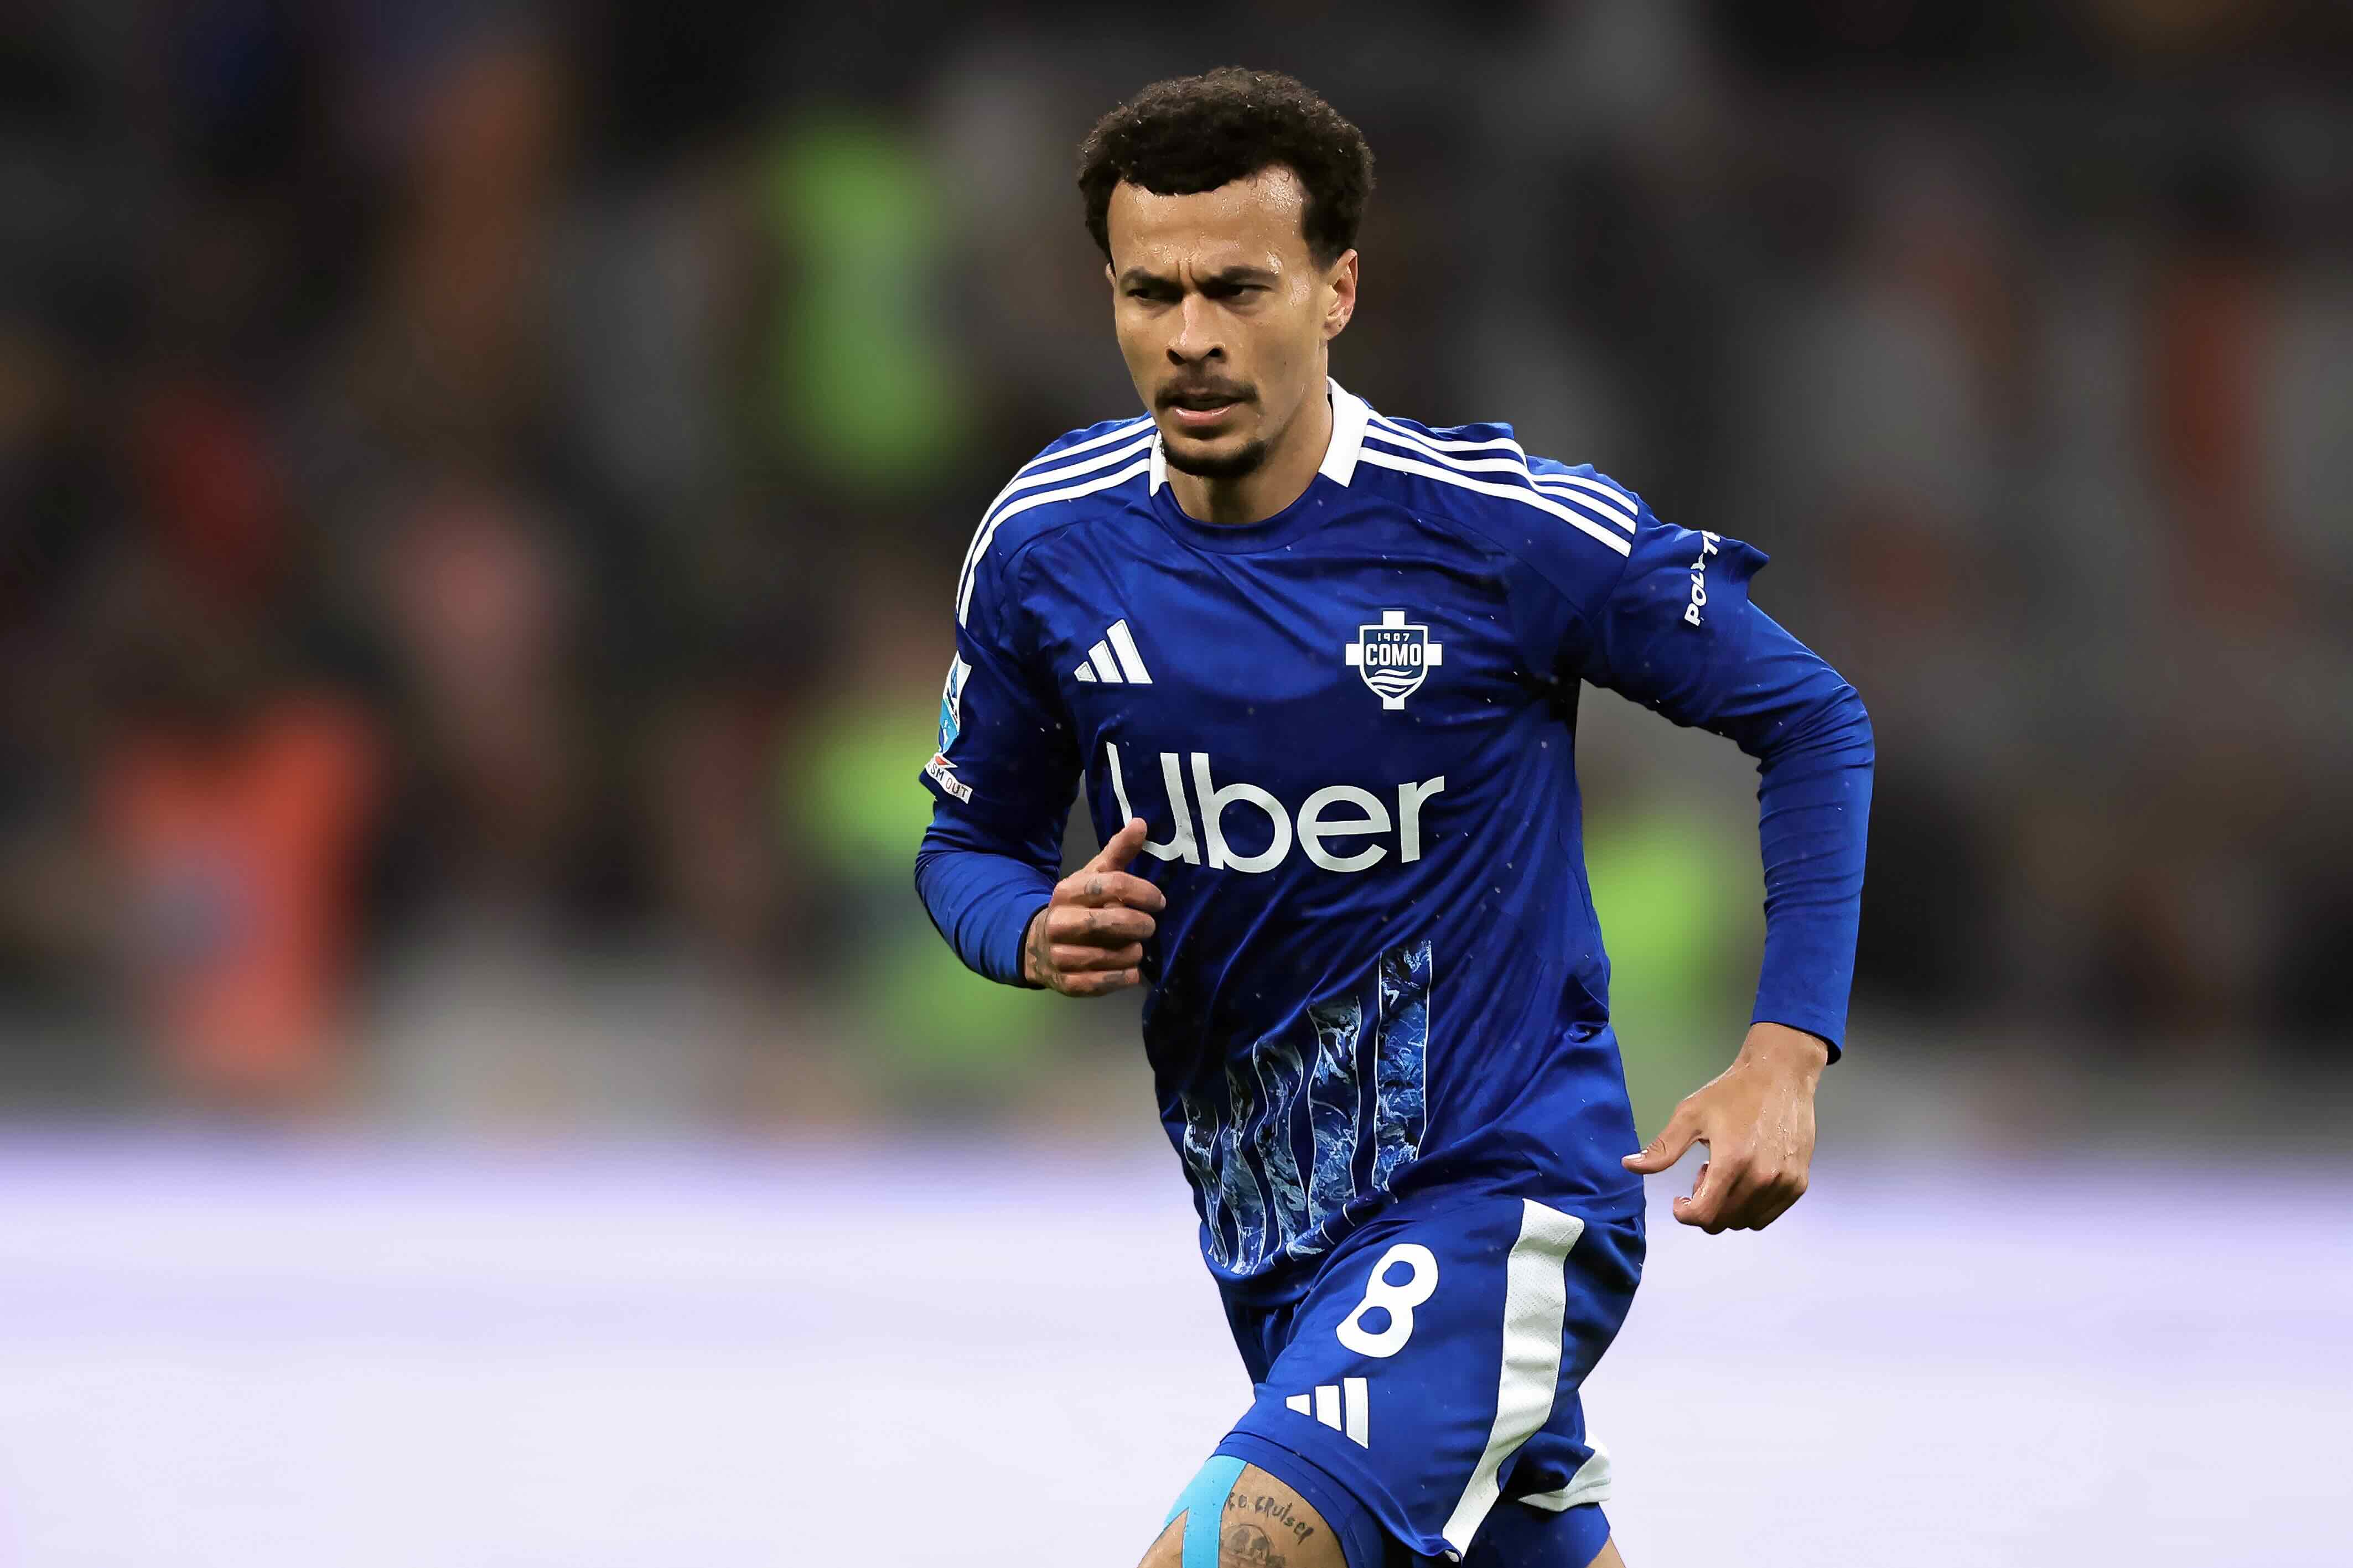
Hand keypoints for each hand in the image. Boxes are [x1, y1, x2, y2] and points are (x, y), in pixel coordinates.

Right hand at [1021, 817, 1166, 995]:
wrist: (1038, 945)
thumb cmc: (1078, 906)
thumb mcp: (1093, 876)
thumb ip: (1118, 852)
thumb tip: (1141, 823)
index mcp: (1067, 890)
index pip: (1113, 885)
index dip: (1143, 893)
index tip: (1159, 901)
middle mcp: (1059, 922)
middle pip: (1115, 922)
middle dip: (1141, 925)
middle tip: (1149, 926)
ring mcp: (1061, 955)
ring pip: (1115, 955)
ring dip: (1134, 952)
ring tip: (1134, 947)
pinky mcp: (1067, 984)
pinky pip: (1107, 982)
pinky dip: (1125, 976)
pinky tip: (1128, 969)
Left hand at [1620, 1021, 1827, 1232]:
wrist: (1781, 1075)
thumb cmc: (1733, 1092)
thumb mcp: (1691, 1114)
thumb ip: (1662, 1148)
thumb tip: (1629, 1166)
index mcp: (1732, 1162)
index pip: (1704, 1215)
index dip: (1685, 1214)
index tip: (1679, 1200)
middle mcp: (1762, 1178)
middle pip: (1723, 1221)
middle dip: (1706, 1205)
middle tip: (1705, 1173)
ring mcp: (1784, 1183)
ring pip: (1746, 1221)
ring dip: (1729, 1206)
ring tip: (1727, 1172)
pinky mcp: (1799, 1183)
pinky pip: (1768, 1214)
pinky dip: (1752, 1206)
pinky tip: (1747, 1175)